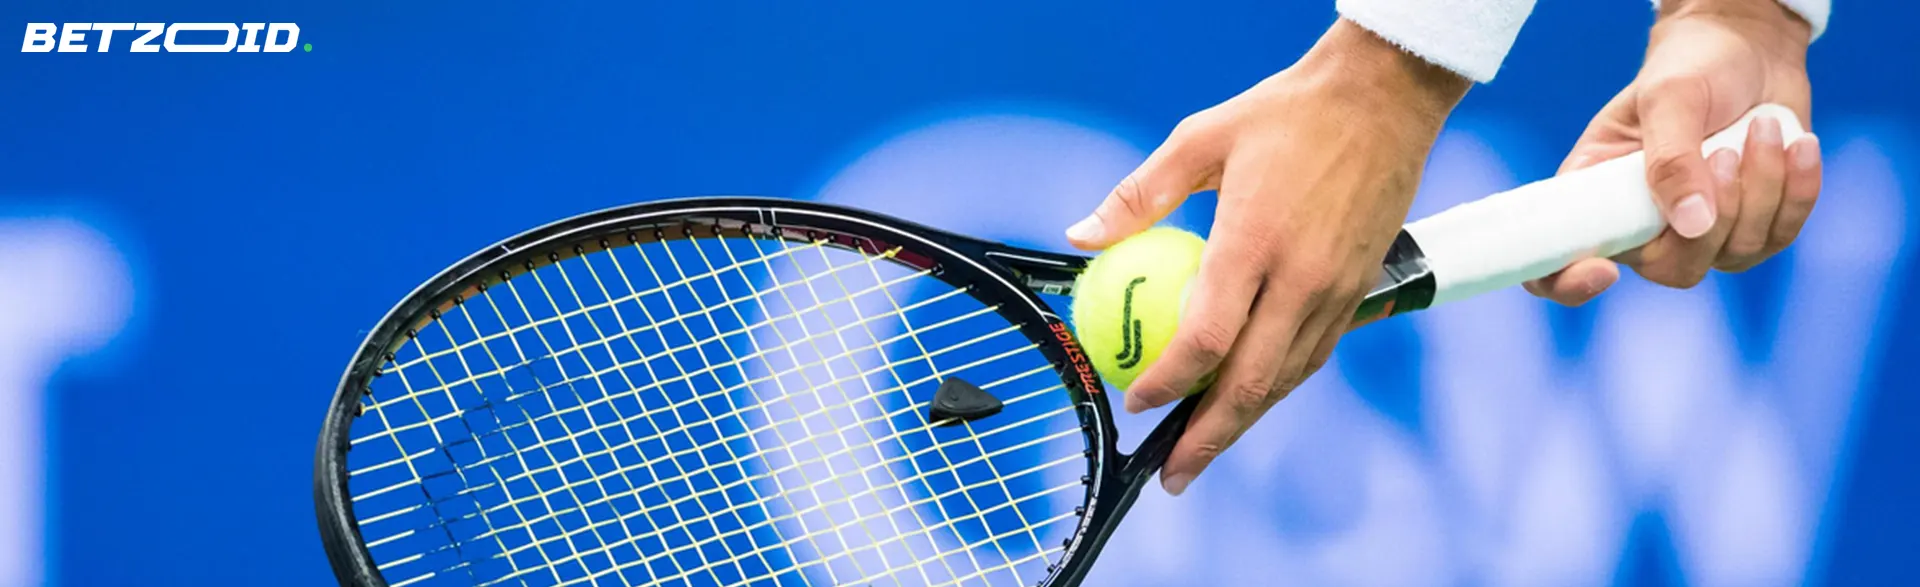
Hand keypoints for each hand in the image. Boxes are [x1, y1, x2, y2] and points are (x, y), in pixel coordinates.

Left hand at [1064, 20, 1469, 495]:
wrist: (1385, 95)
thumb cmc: (1287, 111)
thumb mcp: (1201, 137)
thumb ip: (1139, 194)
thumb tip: (1082, 236)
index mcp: (1255, 241)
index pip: (1207, 337)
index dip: (1169, 381)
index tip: (1137, 401)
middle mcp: (1302, 277)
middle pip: (1252, 382)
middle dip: (1208, 437)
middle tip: (1171, 473)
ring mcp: (1338, 288)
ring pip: (1288, 377)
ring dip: (1244, 422)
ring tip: (1203, 452)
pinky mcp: (1361, 289)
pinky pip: (1315, 353)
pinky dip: (1279, 386)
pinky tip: (1250, 400)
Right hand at [1526, 0, 1821, 304]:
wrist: (1751, 50)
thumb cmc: (1692, 65)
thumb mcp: (1671, 100)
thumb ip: (1673, 161)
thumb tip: (1691, 225)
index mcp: (1595, 194)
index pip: (1559, 261)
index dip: (1567, 283)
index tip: (1604, 271)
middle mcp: (1643, 224)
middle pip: (1673, 269)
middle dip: (1715, 219)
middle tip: (1726, 151)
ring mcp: (1700, 231)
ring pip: (1735, 251)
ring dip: (1763, 188)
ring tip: (1765, 127)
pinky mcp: (1753, 225)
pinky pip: (1780, 234)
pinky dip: (1796, 190)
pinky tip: (1796, 145)